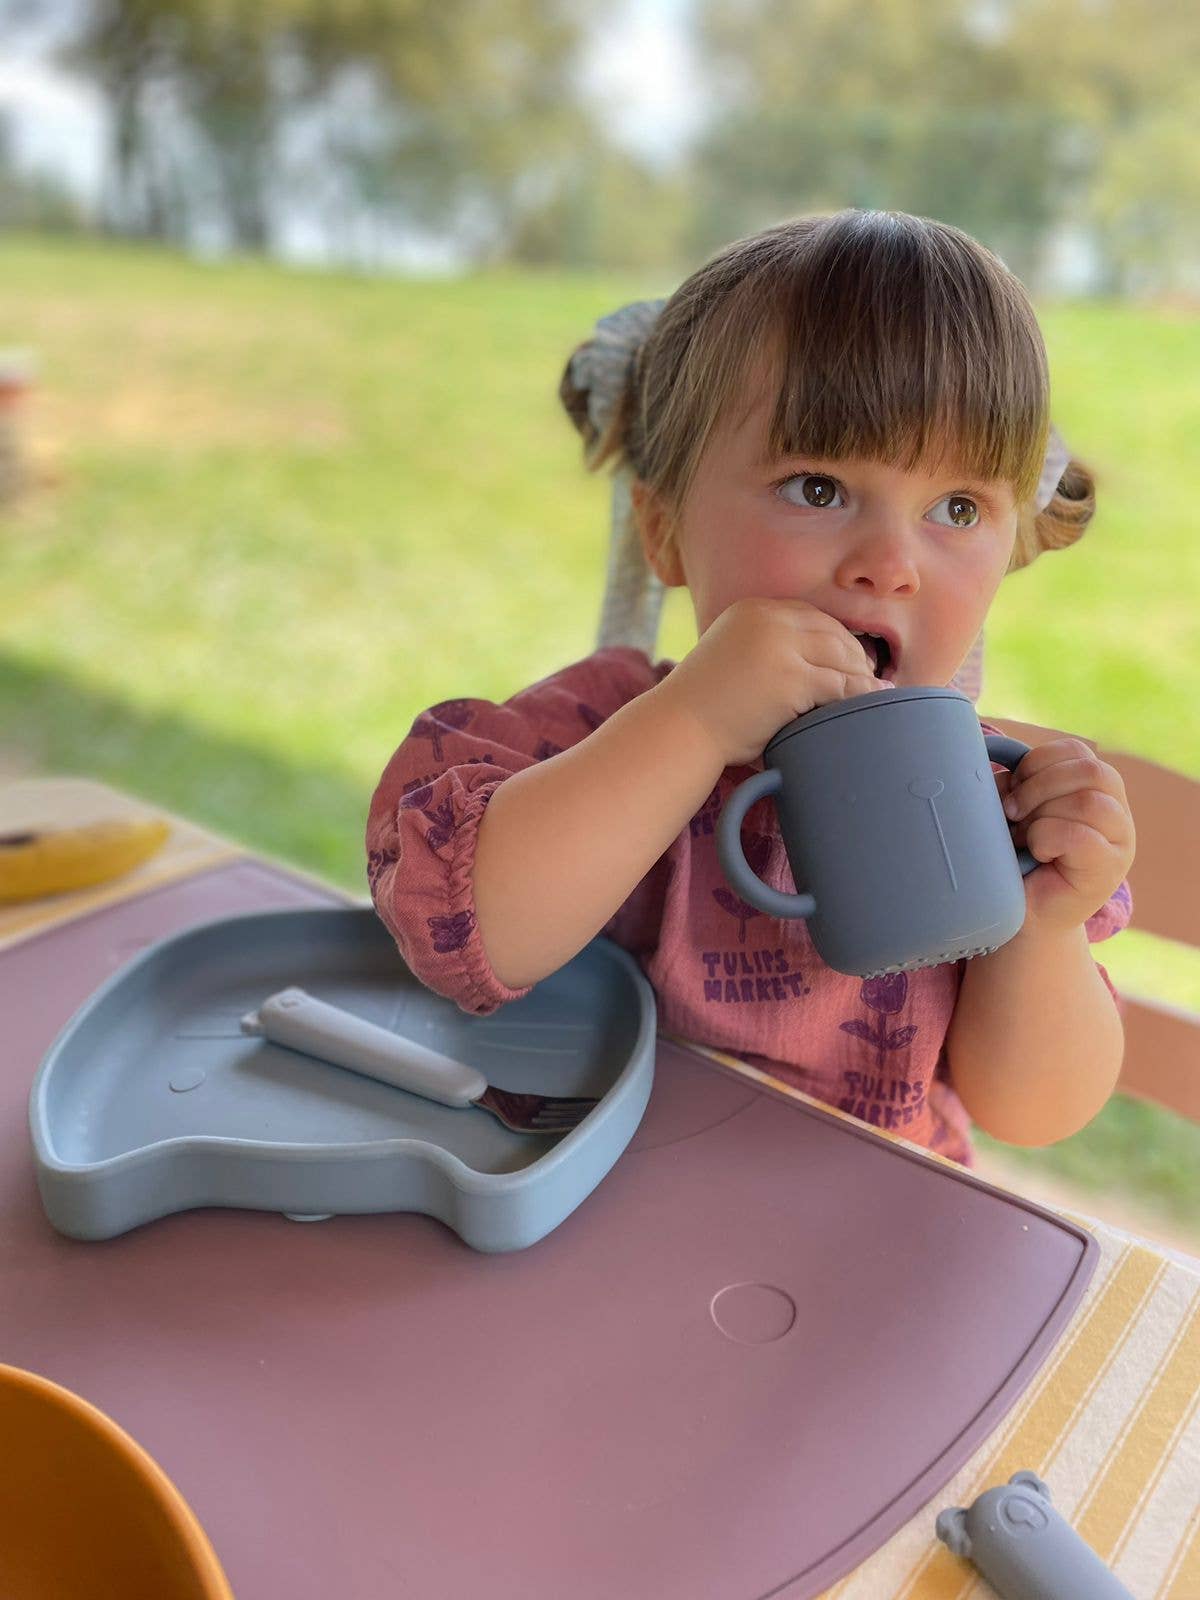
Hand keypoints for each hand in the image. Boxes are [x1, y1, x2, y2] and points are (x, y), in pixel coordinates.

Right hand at [660, 598, 891, 766]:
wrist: (679, 728)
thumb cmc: (702, 706)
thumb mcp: (732, 658)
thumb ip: (764, 648)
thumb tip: (806, 663)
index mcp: (753, 610)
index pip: (811, 616)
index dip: (837, 638)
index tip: (852, 659)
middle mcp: (768, 620)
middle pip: (832, 632)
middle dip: (856, 657)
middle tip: (870, 680)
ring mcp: (781, 648)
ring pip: (842, 658)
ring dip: (862, 678)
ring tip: (875, 695)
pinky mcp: (791, 679)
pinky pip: (840, 685)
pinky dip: (859, 696)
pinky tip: (870, 706)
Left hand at [996, 738, 1134, 931]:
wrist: (1024, 918)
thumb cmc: (1017, 861)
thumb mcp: (1015, 814)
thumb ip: (1014, 787)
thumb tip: (1001, 776)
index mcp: (1096, 790)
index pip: (1077, 752)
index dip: (1038, 762)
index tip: (1012, 788)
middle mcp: (1116, 811)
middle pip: (1089, 770)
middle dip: (1038, 786)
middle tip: (1012, 813)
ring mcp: (1119, 841)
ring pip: (1088, 801)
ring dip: (1042, 815)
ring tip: (1023, 838)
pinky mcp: (1109, 869)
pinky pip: (1080, 836)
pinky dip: (1047, 839)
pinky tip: (1038, 853)